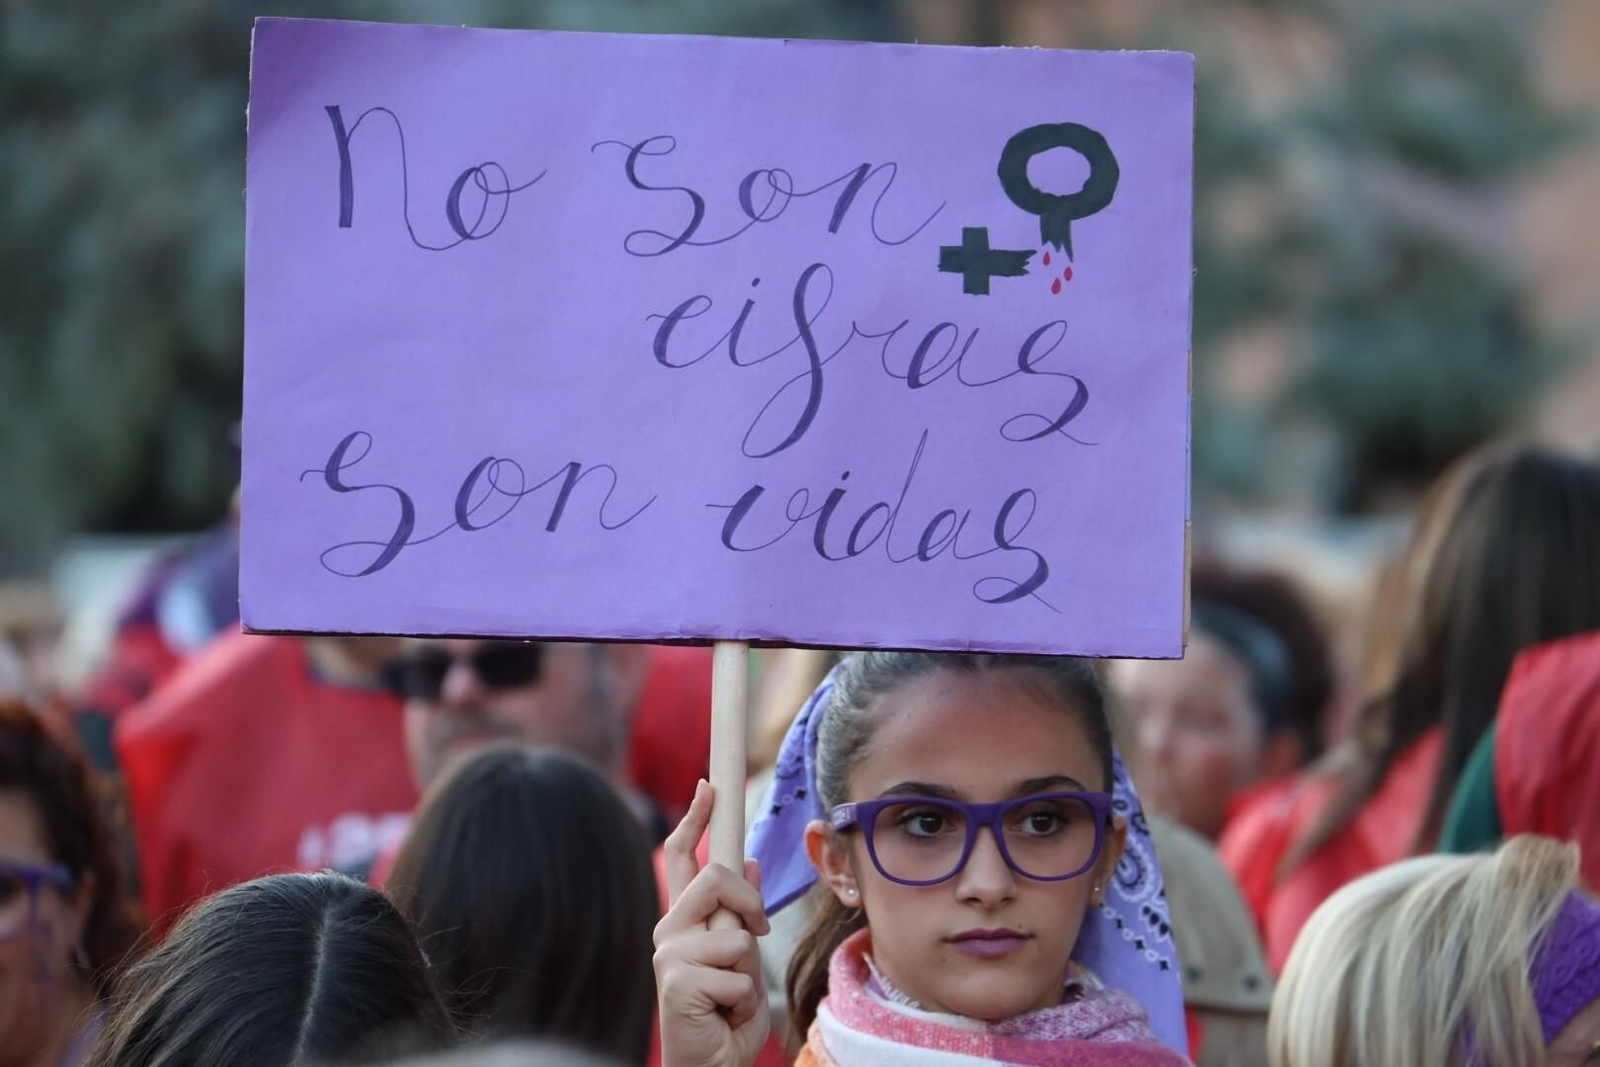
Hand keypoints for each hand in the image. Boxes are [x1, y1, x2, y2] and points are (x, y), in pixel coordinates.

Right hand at [655, 780, 771, 1066]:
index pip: (684, 858)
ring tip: (732, 998)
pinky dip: (744, 1002)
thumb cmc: (725, 1017)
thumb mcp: (743, 959)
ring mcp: (669, 956)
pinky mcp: (676, 983)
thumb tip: (750, 863)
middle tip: (758, 936)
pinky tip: (724, 1017)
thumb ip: (740, 916)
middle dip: (749, 903)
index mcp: (684, 922)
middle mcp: (669, 932)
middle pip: (715, 878)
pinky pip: (738, 975)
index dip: (697, 819)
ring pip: (735, 933)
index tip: (710, 786)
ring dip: (749, 972)